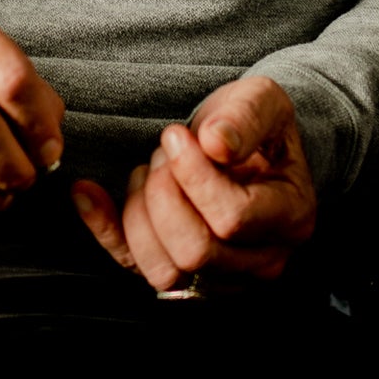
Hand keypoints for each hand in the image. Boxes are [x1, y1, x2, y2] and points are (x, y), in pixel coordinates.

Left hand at [71, 74, 318, 293]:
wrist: (247, 145)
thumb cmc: (255, 126)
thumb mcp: (262, 100)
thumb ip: (246, 116)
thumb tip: (217, 143)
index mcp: (290, 218)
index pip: (232, 218)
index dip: (193, 175)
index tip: (175, 136)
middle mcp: (262, 260)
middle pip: (195, 250)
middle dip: (165, 193)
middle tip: (164, 154)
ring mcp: (222, 278)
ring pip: (163, 270)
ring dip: (141, 213)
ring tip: (149, 172)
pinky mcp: (181, 277)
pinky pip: (132, 266)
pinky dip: (104, 229)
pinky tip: (88, 194)